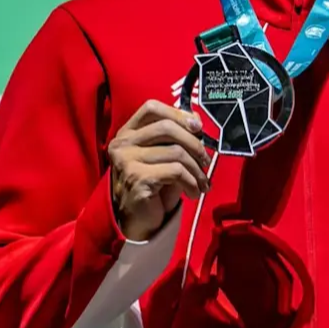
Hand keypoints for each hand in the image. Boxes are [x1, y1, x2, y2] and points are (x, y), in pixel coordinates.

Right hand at [108, 100, 210, 240]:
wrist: (138, 220)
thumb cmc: (155, 184)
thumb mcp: (164, 155)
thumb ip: (175, 136)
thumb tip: (197, 120)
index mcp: (127, 133)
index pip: (151, 107)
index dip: (178, 113)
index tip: (197, 127)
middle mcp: (122, 144)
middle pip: (166, 127)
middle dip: (194, 143)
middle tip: (206, 160)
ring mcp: (126, 161)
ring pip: (176, 152)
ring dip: (197, 169)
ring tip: (202, 182)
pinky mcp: (136, 179)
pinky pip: (176, 171)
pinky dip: (192, 182)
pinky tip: (194, 192)